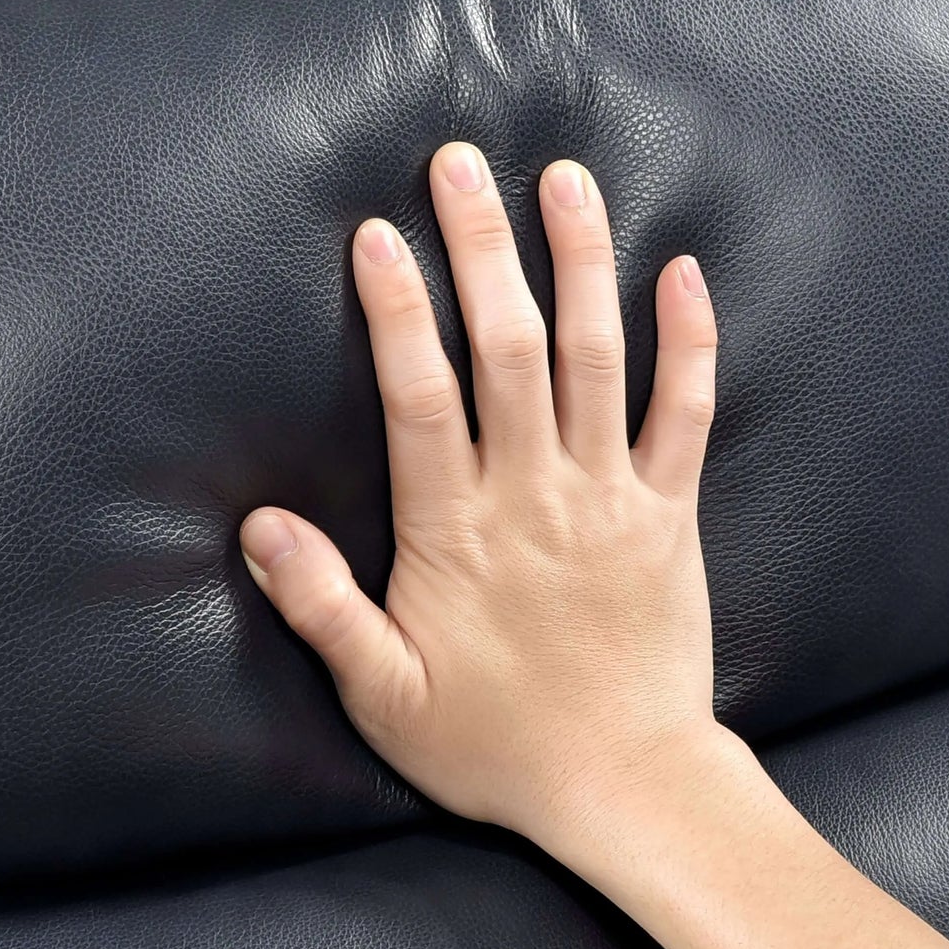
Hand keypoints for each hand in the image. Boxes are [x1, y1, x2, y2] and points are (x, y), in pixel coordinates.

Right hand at [238, 141, 724, 844]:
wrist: (626, 785)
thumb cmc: (495, 744)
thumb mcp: (386, 694)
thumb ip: (323, 607)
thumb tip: (259, 526)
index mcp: (458, 532)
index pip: (420, 398)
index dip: (397, 312)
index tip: (378, 235)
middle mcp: (536, 495)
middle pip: (507, 349)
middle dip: (481, 248)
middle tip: (459, 164)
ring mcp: (610, 496)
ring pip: (596, 359)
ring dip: (580, 262)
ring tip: (563, 179)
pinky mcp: (669, 511)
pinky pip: (688, 413)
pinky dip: (689, 340)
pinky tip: (683, 269)